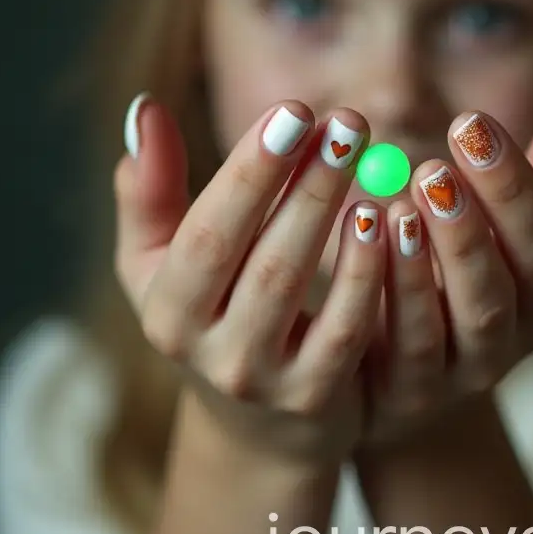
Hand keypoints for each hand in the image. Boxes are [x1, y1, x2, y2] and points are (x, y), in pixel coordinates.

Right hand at [114, 96, 385, 465]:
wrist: (257, 425)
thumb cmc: (212, 312)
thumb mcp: (164, 262)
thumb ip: (150, 191)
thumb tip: (145, 109)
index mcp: (168, 309)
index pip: (207, 233)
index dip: (249, 172)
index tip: (293, 109)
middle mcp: (208, 351)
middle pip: (260, 256)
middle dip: (305, 181)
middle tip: (347, 119)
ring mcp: (263, 379)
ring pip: (299, 289)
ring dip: (331, 215)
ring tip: (363, 156)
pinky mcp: (315, 397)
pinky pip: (346, 330)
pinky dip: (367, 274)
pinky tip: (387, 219)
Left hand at [360, 112, 532, 446]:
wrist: (410, 373)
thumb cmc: (459, 280)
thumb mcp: (502, 239)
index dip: (514, 183)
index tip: (472, 122)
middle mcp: (511, 342)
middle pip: (500, 288)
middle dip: (469, 227)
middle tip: (431, 168)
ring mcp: (460, 375)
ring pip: (452, 324)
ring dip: (426, 263)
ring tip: (397, 206)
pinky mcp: (409, 394)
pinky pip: (401, 347)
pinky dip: (386, 294)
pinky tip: (363, 240)